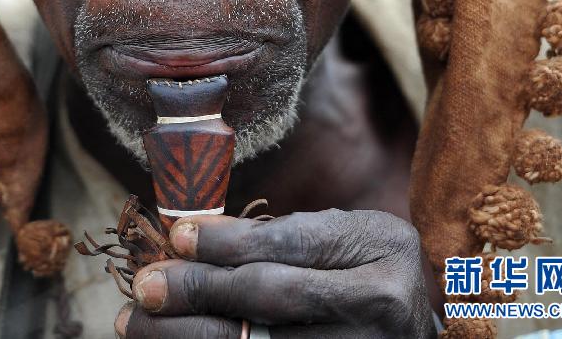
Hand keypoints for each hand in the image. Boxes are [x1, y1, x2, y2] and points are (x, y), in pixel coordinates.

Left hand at [114, 209, 437, 337]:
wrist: (422, 325)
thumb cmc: (375, 267)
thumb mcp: (347, 234)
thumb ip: (287, 235)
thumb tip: (199, 237)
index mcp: (379, 257)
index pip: (289, 246)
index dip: (227, 242)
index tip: (176, 237)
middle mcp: (376, 312)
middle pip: (270, 300)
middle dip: (199, 291)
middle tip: (145, 286)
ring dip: (189, 337)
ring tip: (138, 324)